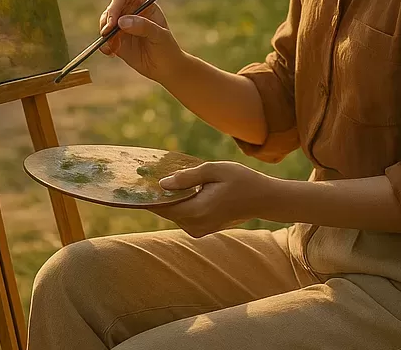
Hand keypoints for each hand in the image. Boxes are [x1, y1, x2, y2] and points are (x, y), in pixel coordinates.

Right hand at [99, 0, 183, 82]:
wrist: (166, 68)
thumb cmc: (167, 48)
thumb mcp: (159, 36)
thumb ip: (143, 26)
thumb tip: (121, 21)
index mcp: (143, 5)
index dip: (114, 5)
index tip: (113, 21)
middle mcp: (131, 13)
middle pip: (110, 9)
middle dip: (106, 21)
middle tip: (107, 34)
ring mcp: (123, 27)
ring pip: (105, 23)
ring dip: (104, 34)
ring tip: (113, 48)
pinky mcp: (117, 41)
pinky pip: (104, 40)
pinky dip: (104, 46)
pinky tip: (111, 53)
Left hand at [149, 161, 275, 237]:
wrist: (263, 199)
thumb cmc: (242, 180)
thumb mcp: (215, 170)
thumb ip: (188, 177)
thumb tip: (162, 184)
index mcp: (197, 211)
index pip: (162, 206)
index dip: (148, 195)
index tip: (136, 182)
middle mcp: (195, 225)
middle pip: (165, 210)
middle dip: (157, 194)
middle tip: (146, 175)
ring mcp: (198, 230)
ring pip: (173, 213)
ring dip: (169, 198)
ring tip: (164, 178)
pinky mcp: (202, 229)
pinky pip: (183, 215)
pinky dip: (179, 203)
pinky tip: (180, 188)